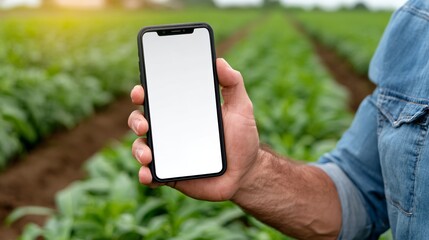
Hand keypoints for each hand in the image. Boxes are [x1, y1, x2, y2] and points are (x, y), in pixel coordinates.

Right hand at [128, 58, 259, 200]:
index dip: (143, 92)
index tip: (141, 91)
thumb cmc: (241, 137)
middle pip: (142, 121)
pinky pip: (151, 175)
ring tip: (148, 156)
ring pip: (141, 147)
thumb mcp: (241, 108)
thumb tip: (220, 61)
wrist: (246, 172)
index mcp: (182, 111)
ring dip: (139, 149)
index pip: (156, 98)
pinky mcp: (170, 175)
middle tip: (145, 124)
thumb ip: (233, 84)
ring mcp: (167, 153)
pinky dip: (145, 175)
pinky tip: (148, 174)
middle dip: (136, 120)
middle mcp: (170, 130)